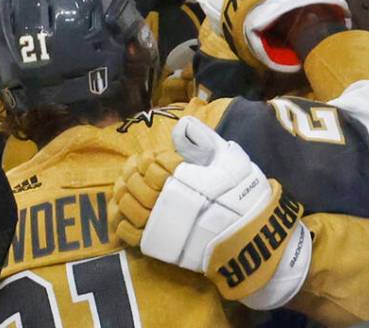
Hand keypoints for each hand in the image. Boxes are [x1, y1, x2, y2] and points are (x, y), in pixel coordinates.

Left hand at [111, 116, 310, 307]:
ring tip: (124, 188)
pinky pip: (129, 232)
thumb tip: (183, 124)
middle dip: (133, 174)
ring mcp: (160, 223)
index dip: (149, 158)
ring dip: (123, 194)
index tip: (150, 157)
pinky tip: (123, 214)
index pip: (155, 163)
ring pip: (129, 206)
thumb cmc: (240, 194)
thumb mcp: (228, 157)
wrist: (247, 235)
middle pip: (138, 182)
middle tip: (132, 170)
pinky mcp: (157, 245)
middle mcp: (167, 197)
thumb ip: (203, 139)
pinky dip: (121, 221)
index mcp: (183, 175)